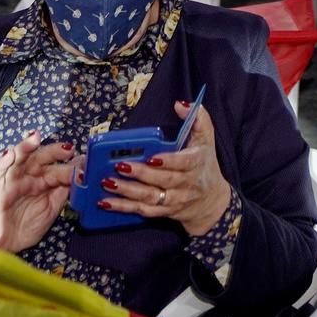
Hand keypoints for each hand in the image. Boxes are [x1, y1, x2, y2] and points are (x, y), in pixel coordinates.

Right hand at [0, 130, 75, 253]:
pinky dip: (2, 162)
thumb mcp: (51, 209)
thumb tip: (80, 173)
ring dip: (25, 147)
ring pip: (17, 158)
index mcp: (42, 181)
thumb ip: (63, 191)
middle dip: (53, 151)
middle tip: (67, 149)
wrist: (3, 245)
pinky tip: (9, 154)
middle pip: (39, 157)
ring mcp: (11, 180)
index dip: (69, 166)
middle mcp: (27, 176)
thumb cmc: (26, 226)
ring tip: (35, 138)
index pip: (57, 169)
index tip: (84, 163)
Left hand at [100, 100, 232, 236]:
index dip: (168, 162)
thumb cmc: (204, 162)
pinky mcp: (162, 211)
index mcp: (195, 163)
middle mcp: (185, 184)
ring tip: (108, 182)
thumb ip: (197, 117)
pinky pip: (142, 210)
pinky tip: (106, 201)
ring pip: (150, 197)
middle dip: (140, 174)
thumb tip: (179, 105)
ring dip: (127, 191)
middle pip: (162, 181)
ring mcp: (173, 200)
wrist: (210, 200)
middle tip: (119, 166)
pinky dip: (124, 207)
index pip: (183, 163)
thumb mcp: (206, 137)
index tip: (152, 157)